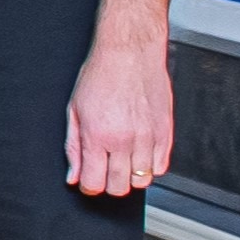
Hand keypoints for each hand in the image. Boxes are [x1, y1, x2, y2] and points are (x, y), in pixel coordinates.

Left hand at [65, 36, 172, 197]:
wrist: (129, 53)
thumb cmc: (101, 75)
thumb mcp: (74, 111)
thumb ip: (73, 147)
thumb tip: (73, 175)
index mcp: (98, 136)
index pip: (94, 183)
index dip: (88, 186)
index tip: (87, 180)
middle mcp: (126, 140)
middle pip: (120, 187)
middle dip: (109, 184)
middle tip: (104, 171)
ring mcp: (149, 137)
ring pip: (142, 180)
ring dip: (130, 176)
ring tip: (122, 161)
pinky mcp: (166, 132)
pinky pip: (161, 166)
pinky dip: (150, 166)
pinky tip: (139, 154)